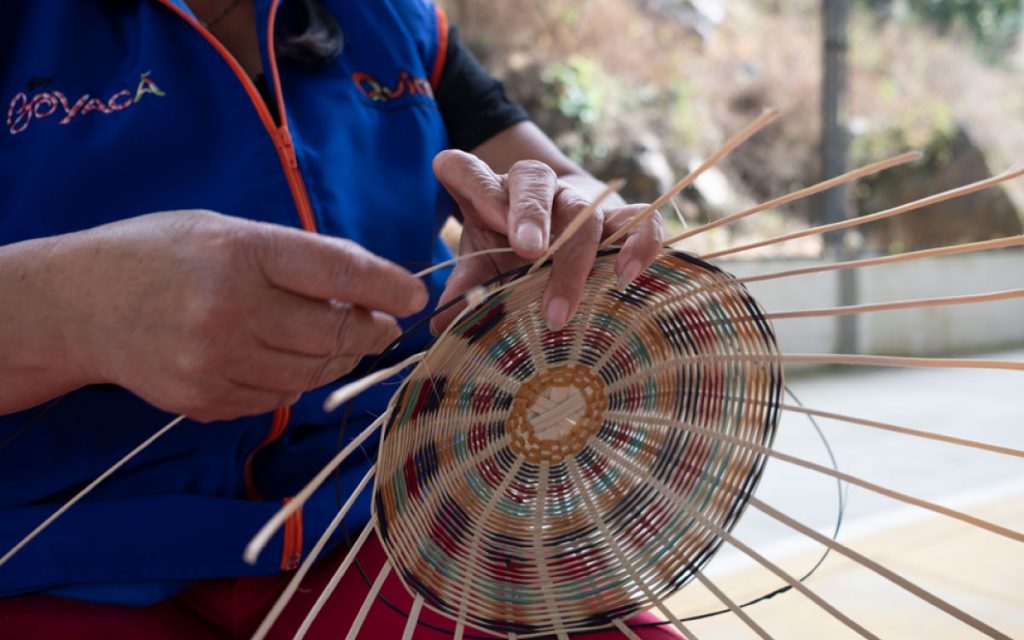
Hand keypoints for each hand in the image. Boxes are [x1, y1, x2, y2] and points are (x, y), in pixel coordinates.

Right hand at [52, 211, 426, 421]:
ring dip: (339, 358)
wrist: (81, 304)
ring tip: (338, 339)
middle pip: (335, 334)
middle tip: (382, 324)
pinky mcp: (205, 402)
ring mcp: (215, 363)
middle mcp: (230, 310)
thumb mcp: (228, 231)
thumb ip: (295, 258)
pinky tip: (284, 358)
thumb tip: (368, 289)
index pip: (337, 272)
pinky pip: (279, 398)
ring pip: (314, 374)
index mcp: (241, 252)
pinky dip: (296, 380)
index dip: (387, 286)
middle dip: (372, 331)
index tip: (414, 295)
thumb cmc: (162, 254)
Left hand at [429, 150, 663, 333]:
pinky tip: (626, 275)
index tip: (481, 215)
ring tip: (560, 307)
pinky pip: (640, 220)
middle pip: (533, 183)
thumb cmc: (512, 253)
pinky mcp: (622, 217)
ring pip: (583, 210)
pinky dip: (638, 243)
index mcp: (490, 192)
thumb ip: (466, 287)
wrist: (561, 238)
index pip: (467, 168)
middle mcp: (534, 186)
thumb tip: (444, 322)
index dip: (469, 180)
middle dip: (531, 216)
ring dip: (573, 256)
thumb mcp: (483, 266)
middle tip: (529, 253)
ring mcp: (581, 200)